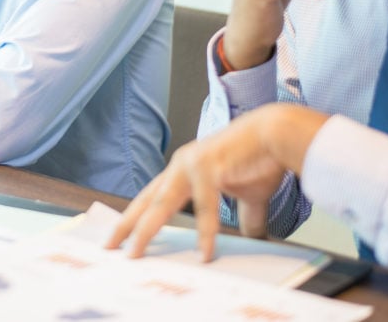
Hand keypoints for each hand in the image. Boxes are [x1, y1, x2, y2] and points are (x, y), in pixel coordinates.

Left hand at [105, 103, 327, 260]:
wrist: (278, 133)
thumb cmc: (261, 158)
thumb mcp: (247, 196)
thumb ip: (244, 218)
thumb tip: (251, 238)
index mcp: (185, 169)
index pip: (152, 197)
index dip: (135, 217)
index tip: (121, 236)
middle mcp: (182, 165)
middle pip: (147, 200)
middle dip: (127, 225)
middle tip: (109, 246)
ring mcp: (192, 164)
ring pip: (162, 203)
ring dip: (147, 230)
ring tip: (137, 252)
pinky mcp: (209, 166)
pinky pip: (204, 206)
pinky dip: (205, 231)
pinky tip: (205, 253)